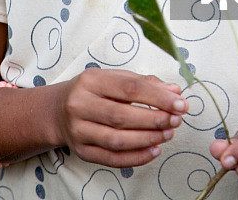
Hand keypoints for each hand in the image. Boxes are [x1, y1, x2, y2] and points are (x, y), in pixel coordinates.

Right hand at [57, 68, 187, 167]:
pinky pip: (112, 159)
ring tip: (168, 133)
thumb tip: (174, 92)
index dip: (157, 96)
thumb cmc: (92, 91)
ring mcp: (79, 130)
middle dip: (155, 119)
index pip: (129, 88)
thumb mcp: (113, 78)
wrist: (58, 110)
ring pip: (117, 139)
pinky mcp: (82, 151)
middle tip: (176, 119)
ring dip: (148, 138)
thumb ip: (144, 83)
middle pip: (122, 115)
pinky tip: (154, 149)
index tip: (179, 102)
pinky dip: (136, 157)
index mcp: (91, 80)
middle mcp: (81, 104)